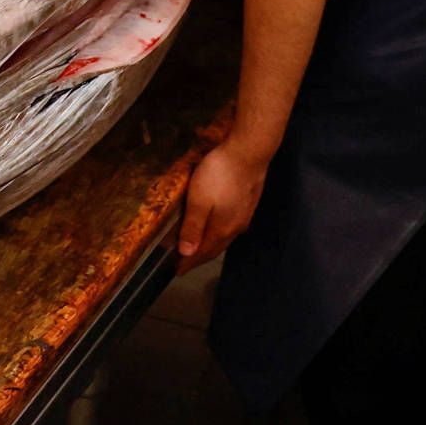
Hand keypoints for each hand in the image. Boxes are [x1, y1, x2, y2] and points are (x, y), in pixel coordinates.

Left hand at [177, 141, 272, 272]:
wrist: (249, 153)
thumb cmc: (220, 175)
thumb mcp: (199, 201)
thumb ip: (193, 228)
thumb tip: (187, 253)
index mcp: (221, 230)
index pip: (202, 253)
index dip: (188, 263)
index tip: (176, 271)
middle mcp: (235, 228)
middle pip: (214, 248)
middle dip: (198, 257)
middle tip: (184, 262)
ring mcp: (244, 216)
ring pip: (224, 237)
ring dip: (209, 245)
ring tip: (197, 247)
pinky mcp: (248, 204)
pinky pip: (230, 227)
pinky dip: (218, 233)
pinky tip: (216, 227)